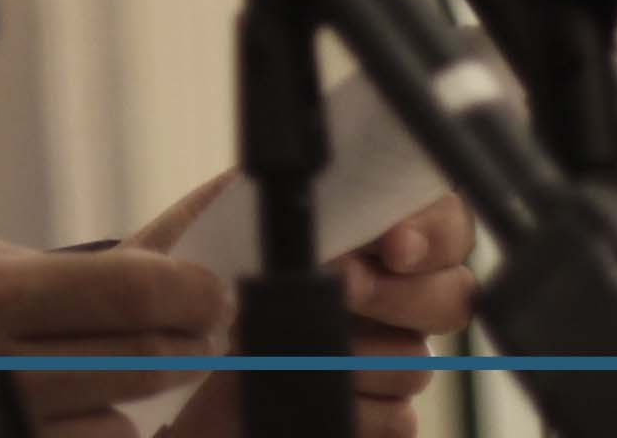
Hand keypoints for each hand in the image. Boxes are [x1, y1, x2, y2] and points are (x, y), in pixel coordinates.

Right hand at [0, 232, 232, 437]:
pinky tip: (61, 418)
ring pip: (121, 424)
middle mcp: (1, 366)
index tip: (214, 289)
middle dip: (181, 341)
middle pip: (143, 358)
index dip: (187, 288)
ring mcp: (1, 427)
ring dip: (124, 401)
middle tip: (195, 330)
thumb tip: (139, 269)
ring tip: (87, 380)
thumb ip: (30, 269)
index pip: (125, 289)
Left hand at [160, 190, 479, 437]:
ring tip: (298, 341)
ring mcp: (385, 356)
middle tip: (343, 286)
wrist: (164, 332)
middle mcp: (392, 295)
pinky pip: (396, 419)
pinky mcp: (370, 413)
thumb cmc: (200, 265)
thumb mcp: (233, 210)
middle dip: (398, 293)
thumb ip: (294, 200)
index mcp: (371, 234)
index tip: (395, 246)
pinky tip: (304, 383)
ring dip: (359, 353)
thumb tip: (341, 217)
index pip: (447, 223)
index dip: (434, 232)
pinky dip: (352, 406)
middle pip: (452, 297)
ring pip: (418, 362)